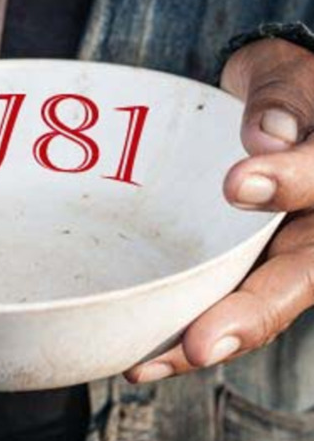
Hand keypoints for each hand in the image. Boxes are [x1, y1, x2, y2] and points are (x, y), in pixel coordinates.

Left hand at [126, 38, 313, 382]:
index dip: (291, 186)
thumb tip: (266, 137)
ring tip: (148, 362)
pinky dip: (181, 317)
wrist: (274, 99)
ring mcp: (275, 249)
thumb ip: (284, 101)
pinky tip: (142, 342)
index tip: (237, 183)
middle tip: (201, 345)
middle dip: (245, 317)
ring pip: (250, 302)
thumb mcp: (292, 78)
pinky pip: (215, 290)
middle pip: (290, 282)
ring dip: (201, 337)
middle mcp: (312, 231)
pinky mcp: (237, 255)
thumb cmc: (288, 85)